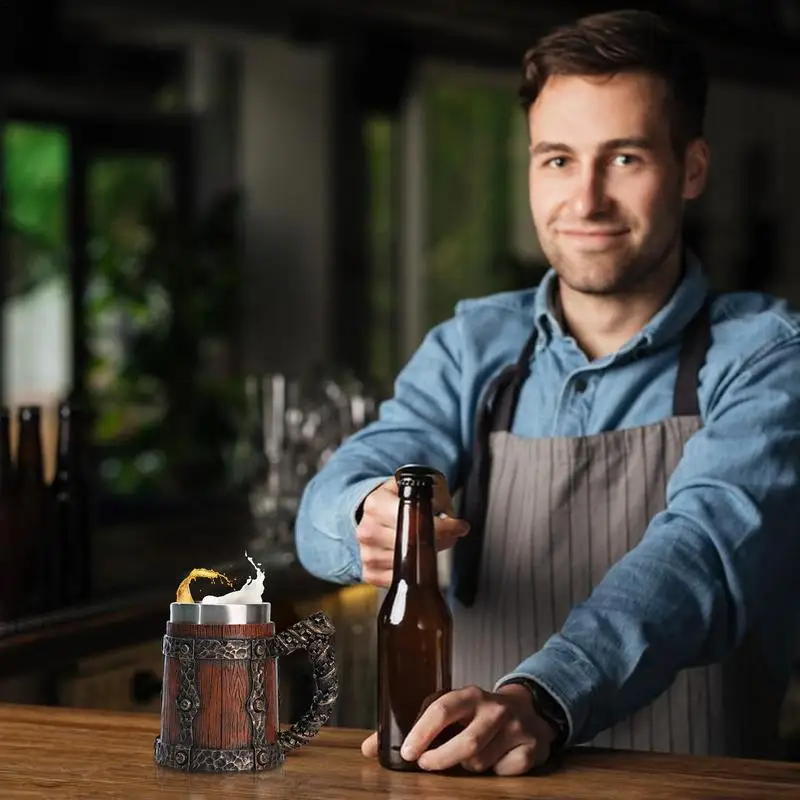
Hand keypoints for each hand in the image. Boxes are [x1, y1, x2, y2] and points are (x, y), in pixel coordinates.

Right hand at [356, 476, 468, 586]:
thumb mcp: (414, 486)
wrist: (373, 512)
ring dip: (428, 558)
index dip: (443, 525)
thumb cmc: (396, 500)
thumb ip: (435, 496)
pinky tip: (417, 559)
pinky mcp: (369, 571)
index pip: (414, 519)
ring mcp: (367, 552)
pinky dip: (413, 573)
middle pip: (413, 544)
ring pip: (409, 564)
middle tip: (451, 535)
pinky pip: (397, 579)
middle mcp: (368, 529)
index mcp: (376, 504)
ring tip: (434, 544)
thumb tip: (455, 523)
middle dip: (440, 541)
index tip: (458, 526)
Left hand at [361, 684, 555, 774]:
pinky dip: (494, 773)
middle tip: (427, 764)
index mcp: (469, 694)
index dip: (423, 732)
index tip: (409, 753)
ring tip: (468, 756)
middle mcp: (494, 707)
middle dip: (442, 759)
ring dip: (468, 766)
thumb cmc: (478, 714)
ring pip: (481, 762)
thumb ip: (413, 728)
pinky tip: (496, 759)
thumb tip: (370, 749)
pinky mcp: (532, 748)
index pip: (442, 708)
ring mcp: (515, 727)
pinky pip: (504, 772)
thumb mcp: (450, 710)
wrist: (530, 710)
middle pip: (466, 742)